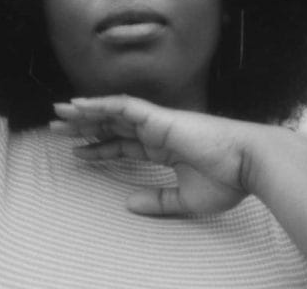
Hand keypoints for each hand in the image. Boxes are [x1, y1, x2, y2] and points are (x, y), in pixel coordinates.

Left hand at [50, 95, 260, 215]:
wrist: (249, 164)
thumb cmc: (228, 181)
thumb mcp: (186, 201)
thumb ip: (158, 202)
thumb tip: (128, 203)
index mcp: (165, 148)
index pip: (125, 145)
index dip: (100, 148)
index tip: (78, 153)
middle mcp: (158, 132)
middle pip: (113, 125)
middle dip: (84, 126)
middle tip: (56, 129)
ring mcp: (158, 122)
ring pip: (112, 112)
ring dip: (84, 112)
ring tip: (58, 113)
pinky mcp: (159, 116)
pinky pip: (123, 105)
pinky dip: (100, 104)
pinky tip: (79, 105)